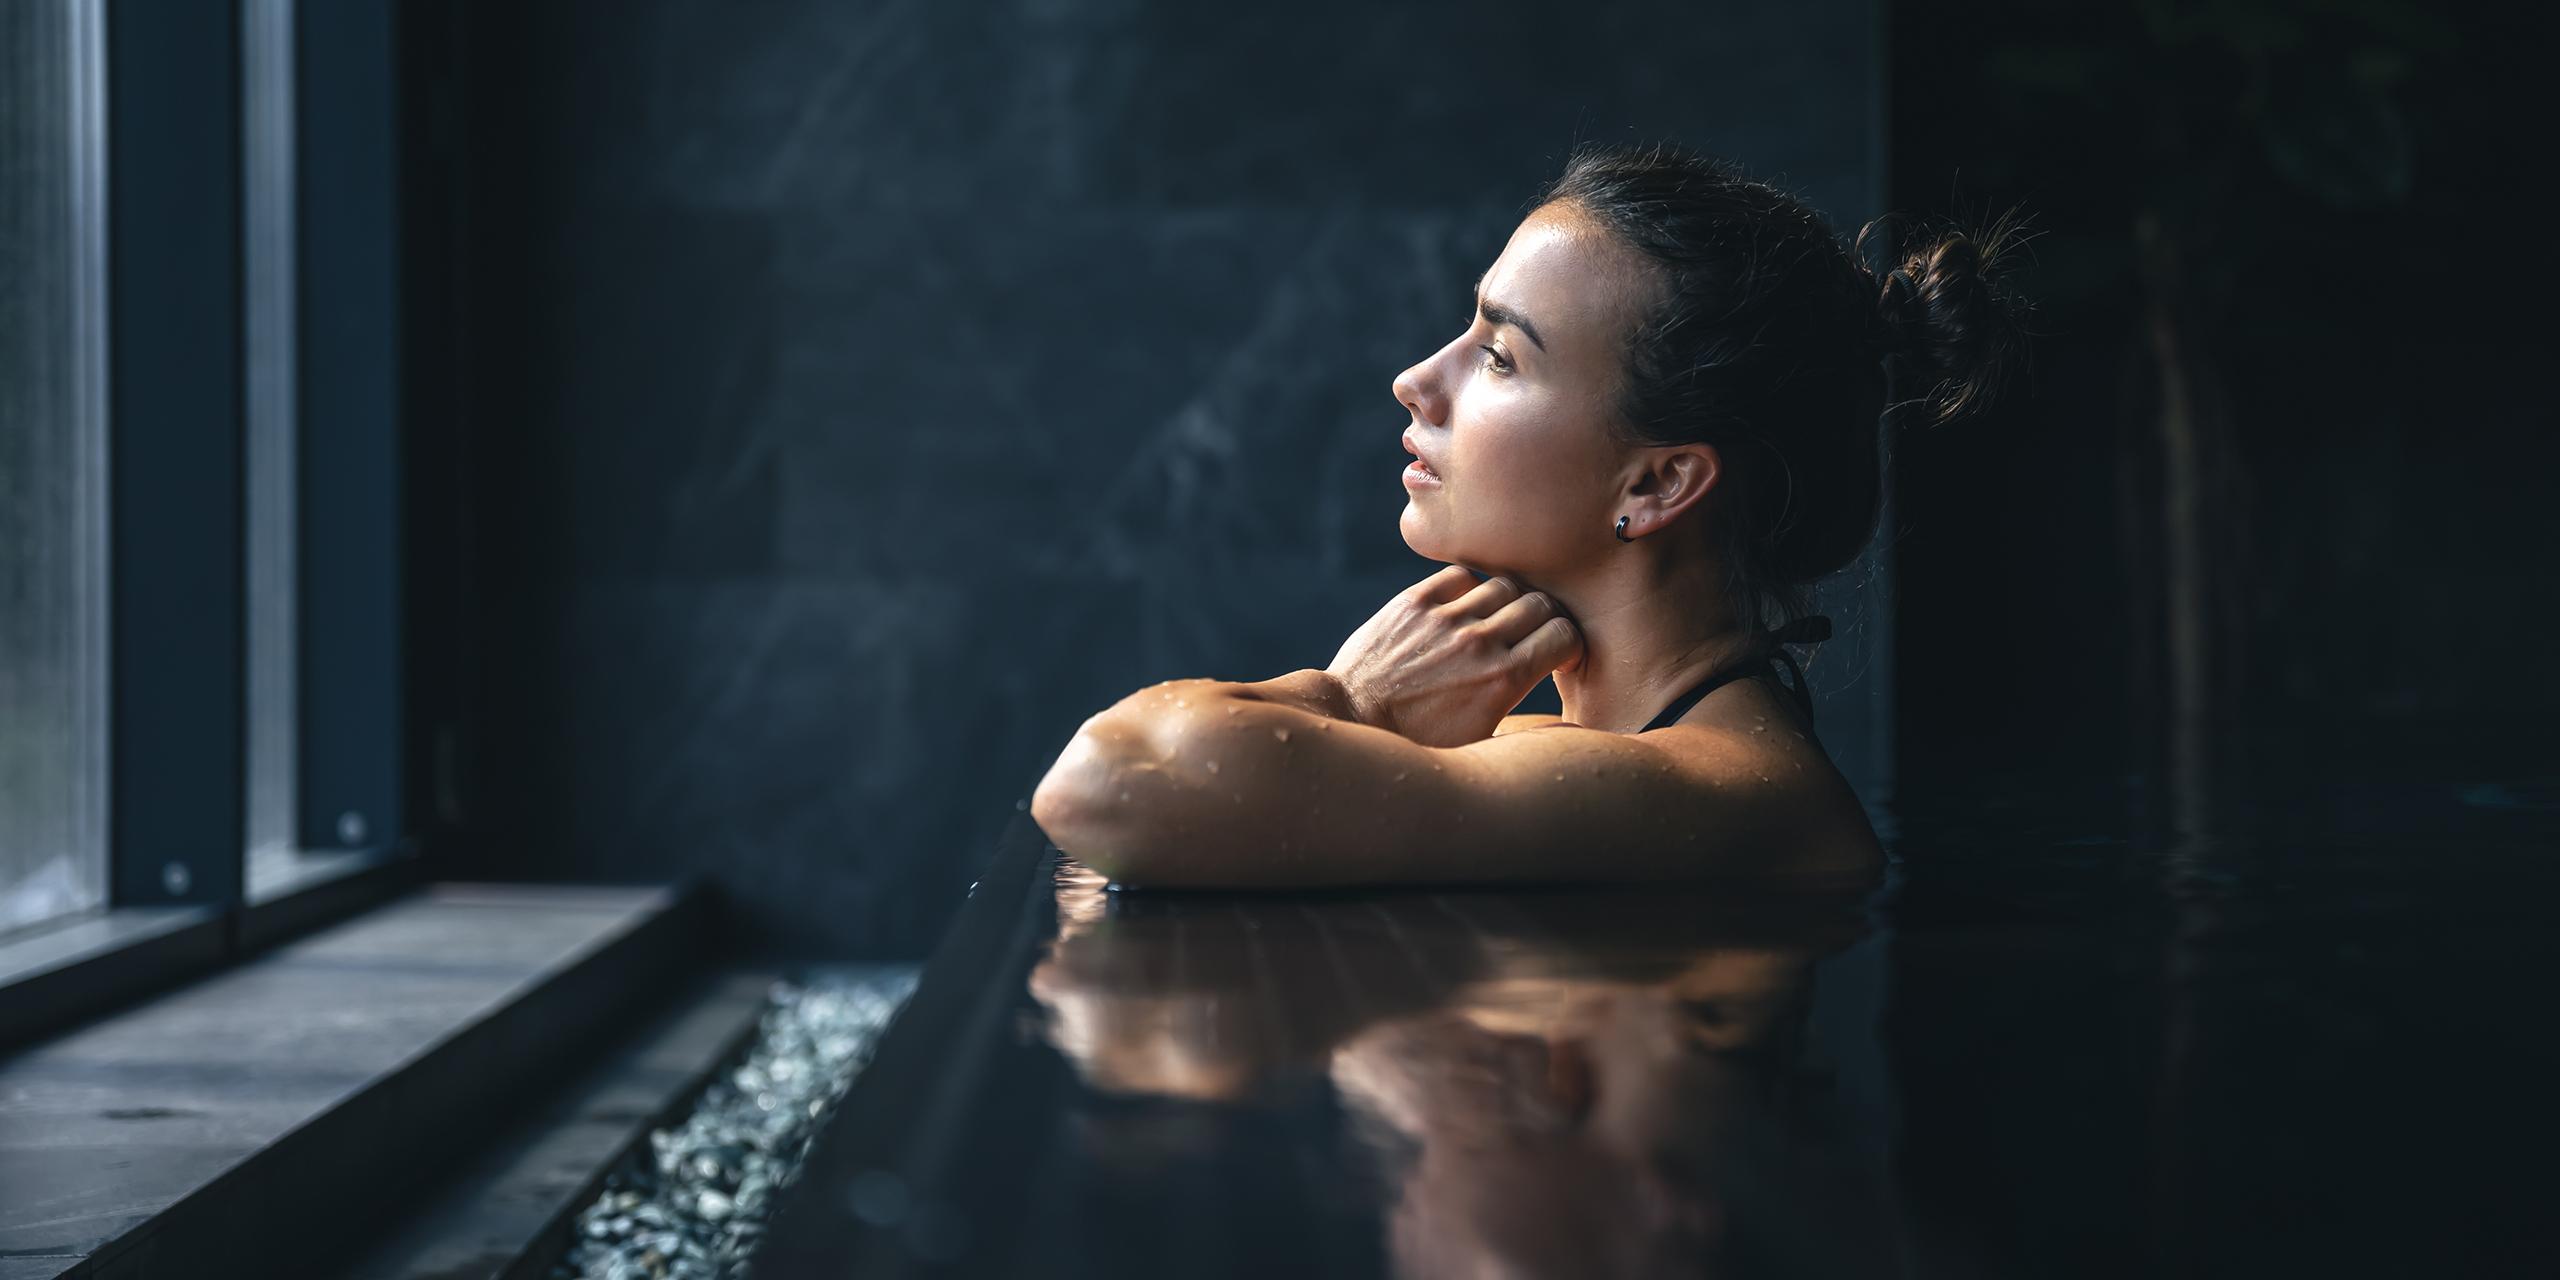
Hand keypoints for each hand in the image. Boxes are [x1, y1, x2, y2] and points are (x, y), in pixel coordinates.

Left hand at [1324, 565, 1583, 747]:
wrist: (1353, 721)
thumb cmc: (1419, 744)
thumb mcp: (1481, 742)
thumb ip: (1523, 716)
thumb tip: (1561, 713)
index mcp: (1503, 680)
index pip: (1565, 635)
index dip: (1567, 645)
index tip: (1557, 655)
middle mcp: (1479, 643)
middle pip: (1541, 604)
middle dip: (1544, 620)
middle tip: (1531, 636)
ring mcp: (1444, 619)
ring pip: (1504, 585)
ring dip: (1508, 602)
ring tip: (1495, 622)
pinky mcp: (1413, 603)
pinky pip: (1460, 576)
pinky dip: (1469, 588)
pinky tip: (1461, 609)